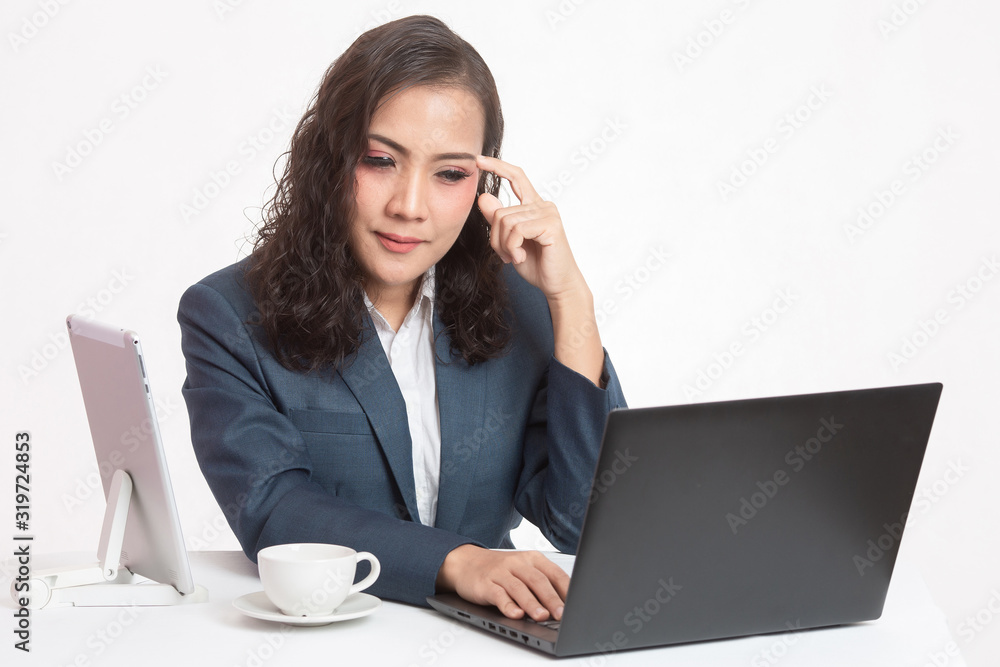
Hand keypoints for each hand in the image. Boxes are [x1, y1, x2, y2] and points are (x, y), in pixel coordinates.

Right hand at [436, 544, 569, 621]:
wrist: (465, 562)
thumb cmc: (500, 569)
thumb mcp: (523, 571)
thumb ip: (541, 585)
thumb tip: (563, 606)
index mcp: (532, 559)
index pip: (554, 573)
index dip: (566, 589)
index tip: (575, 605)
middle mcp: (517, 563)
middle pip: (538, 581)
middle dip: (551, 599)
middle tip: (561, 614)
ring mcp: (500, 573)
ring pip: (519, 588)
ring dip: (532, 603)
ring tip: (542, 616)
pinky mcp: (485, 584)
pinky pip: (498, 595)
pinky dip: (508, 605)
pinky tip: (515, 614)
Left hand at [476, 155, 586, 301]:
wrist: (557, 285)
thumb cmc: (536, 264)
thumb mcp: (509, 241)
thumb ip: (497, 220)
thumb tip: (483, 197)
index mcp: (534, 206)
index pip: (517, 177)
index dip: (498, 166)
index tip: (479, 160)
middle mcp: (543, 205)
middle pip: (501, 212)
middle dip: (495, 237)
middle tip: (506, 255)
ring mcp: (548, 213)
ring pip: (506, 221)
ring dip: (504, 245)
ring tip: (514, 257)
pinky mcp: (550, 225)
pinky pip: (516, 230)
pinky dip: (512, 247)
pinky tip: (520, 258)